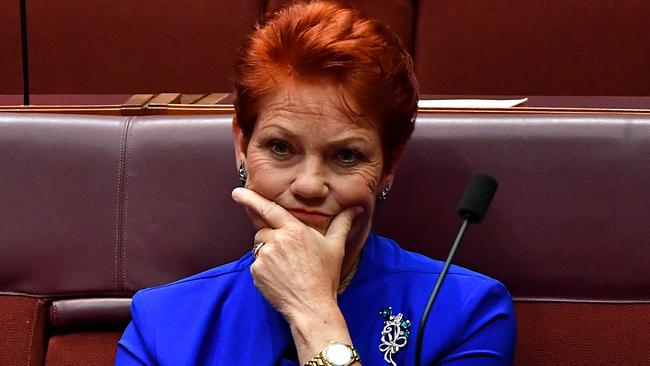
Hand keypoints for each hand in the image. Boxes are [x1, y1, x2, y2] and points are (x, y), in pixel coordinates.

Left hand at [231, 187, 360, 320]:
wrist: (312, 306)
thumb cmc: (324, 276)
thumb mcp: (336, 247)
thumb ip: (342, 223)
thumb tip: (355, 209)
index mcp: (294, 230)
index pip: (269, 209)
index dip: (251, 198)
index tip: (237, 192)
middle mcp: (277, 240)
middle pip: (263, 231)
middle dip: (271, 238)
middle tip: (288, 256)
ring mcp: (265, 257)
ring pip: (259, 248)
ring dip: (268, 253)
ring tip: (286, 268)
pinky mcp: (257, 272)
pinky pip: (256, 265)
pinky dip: (264, 270)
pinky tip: (279, 278)